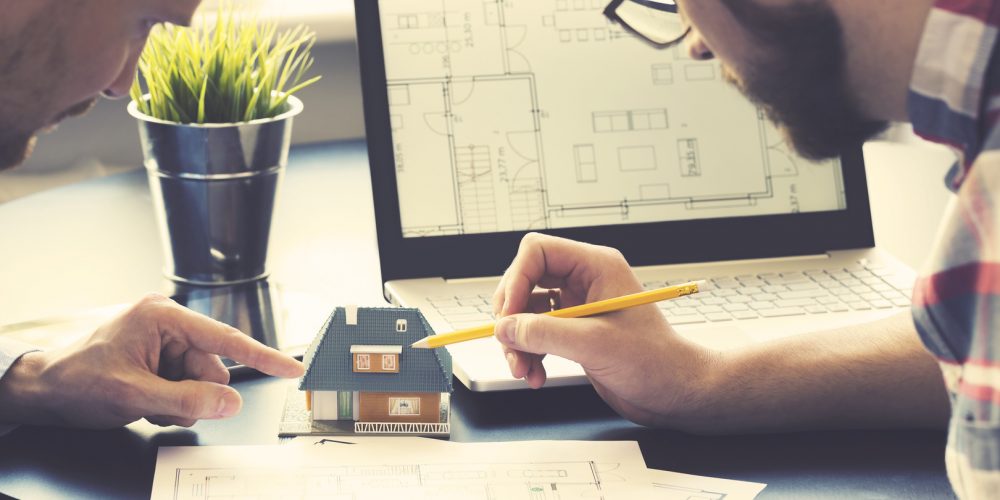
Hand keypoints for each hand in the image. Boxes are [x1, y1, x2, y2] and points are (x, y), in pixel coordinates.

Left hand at [0, 294, 304, 428]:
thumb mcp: (134, 394)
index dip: (263, 356)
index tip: (292, 367)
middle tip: (161, 405)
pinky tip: (146, 402)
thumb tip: (232, 401)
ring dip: (181, 402)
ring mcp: (163, 342)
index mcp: (162, 317)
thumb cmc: (75, 380)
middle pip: (212, 368)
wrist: (42, 392)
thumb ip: (188, 399)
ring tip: (146, 403)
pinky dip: (172, 402)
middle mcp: (167, 324)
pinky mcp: (159, 359)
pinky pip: (187, 387)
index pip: (224, 339)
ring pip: (201, 382)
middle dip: (194, 394)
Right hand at [492, 233, 720, 426]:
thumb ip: (545, 333)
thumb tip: (504, 328)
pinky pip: (537, 332)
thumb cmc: (654, 361)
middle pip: (526, 280)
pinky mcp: (575, 330)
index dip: (516, 279)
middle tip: (510, 345)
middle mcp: (584, 280)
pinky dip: (530, 353)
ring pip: (527, 311)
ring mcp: (578, 305)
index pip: (538, 251)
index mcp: (596, 266)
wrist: (675, 393)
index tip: (508, 314)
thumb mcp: (595, 344)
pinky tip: (536, 375)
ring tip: (524, 370)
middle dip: (513, 316)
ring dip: (518, 341)